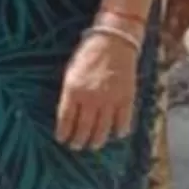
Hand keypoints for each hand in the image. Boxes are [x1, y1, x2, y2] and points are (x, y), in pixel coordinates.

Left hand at [57, 31, 139, 150]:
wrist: (114, 41)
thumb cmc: (88, 54)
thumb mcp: (71, 72)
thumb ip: (70, 94)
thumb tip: (68, 115)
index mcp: (73, 90)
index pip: (66, 119)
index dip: (64, 133)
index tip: (62, 140)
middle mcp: (91, 98)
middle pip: (84, 127)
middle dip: (79, 140)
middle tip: (76, 147)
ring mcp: (110, 99)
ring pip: (103, 128)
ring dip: (97, 140)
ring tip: (93, 145)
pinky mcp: (126, 97)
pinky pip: (124, 120)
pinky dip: (120, 130)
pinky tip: (117, 135)